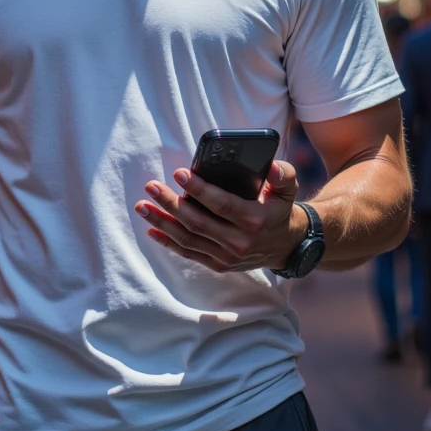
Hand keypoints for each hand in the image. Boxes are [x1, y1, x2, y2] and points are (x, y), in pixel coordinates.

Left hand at [135, 161, 304, 272]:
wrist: (286, 246)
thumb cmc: (280, 211)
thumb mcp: (288, 190)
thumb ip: (283, 175)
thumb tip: (270, 165)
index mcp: (254, 220)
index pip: (221, 204)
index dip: (198, 189)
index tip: (179, 174)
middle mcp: (239, 241)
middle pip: (197, 222)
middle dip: (171, 203)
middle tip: (151, 187)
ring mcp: (226, 256)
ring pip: (188, 239)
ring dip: (162, 222)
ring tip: (143, 206)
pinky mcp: (218, 265)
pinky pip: (189, 253)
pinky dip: (168, 242)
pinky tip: (152, 229)